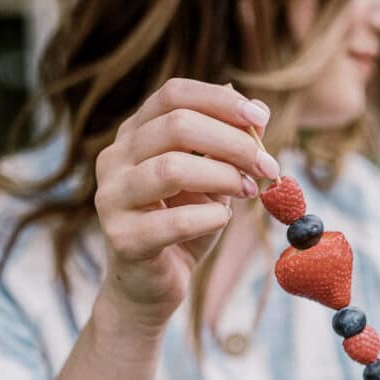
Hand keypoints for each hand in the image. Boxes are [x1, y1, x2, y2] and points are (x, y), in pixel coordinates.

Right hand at [93, 78, 278, 327]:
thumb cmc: (183, 224)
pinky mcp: (123, 238)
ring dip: (223, 177)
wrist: (152, 285)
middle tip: (268, 166)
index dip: (220, 101)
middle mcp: (114, 159)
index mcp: (134, 135)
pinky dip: (211, 217)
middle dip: (233, 143)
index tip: (261, 118)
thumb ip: (229, 146)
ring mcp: (111, 198)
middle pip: (177, 126)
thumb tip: (259, 109)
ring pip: (171, 168)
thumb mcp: (212, 179)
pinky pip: (175, 221)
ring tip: (247, 191)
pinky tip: (223, 219)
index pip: (173, 94)